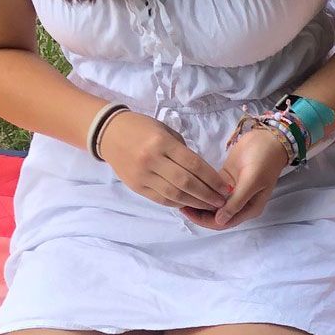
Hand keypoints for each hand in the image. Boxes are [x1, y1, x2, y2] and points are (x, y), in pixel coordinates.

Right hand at [98, 110, 231, 212]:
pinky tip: (190, 203)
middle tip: (221, 201)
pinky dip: (178, 203)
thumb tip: (204, 172)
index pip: (194, 164)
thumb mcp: (165, 131)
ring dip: (195, 202)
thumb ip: (183, 151)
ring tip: (209, 205)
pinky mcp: (136, 186)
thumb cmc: (142, 128)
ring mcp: (142, 175)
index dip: (212, 179)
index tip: (226, 187)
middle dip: (208, 194)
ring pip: (174, 195)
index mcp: (162, 143)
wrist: (108, 132)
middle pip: (186, 183)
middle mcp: (152, 160)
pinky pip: (161, 199)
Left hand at [183, 122, 288, 229]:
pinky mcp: (226, 182)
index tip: (186, 209)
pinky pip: (211, 192)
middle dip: (198, 212)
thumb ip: (237, 202)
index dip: (204, 220)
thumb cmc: (264, 160)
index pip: (223, 222)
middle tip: (179, 202)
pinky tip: (188, 186)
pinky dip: (201, 191)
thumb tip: (220, 221)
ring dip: (198, 202)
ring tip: (180, 194)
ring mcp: (232, 193)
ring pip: (212, 204)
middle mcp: (240, 205)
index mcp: (248, 209)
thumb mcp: (252, 181)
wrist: (269, 140)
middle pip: (215, 216)